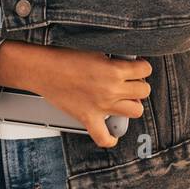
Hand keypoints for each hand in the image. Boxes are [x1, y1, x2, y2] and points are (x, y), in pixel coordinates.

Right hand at [30, 49, 152, 148]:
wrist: (44, 70)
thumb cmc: (67, 57)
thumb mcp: (97, 50)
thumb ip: (115, 60)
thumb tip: (127, 65)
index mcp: (115, 71)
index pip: (145, 70)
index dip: (142, 66)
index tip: (137, 66)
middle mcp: (111, 90)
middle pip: (143, 91)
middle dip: (139, 84)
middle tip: (130, 81)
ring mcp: (101, 107)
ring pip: (135, 111)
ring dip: (132, 104)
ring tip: (125, 99)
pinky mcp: (88, 118)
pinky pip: (103, 137)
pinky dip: (110, 138)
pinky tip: (112, 134)